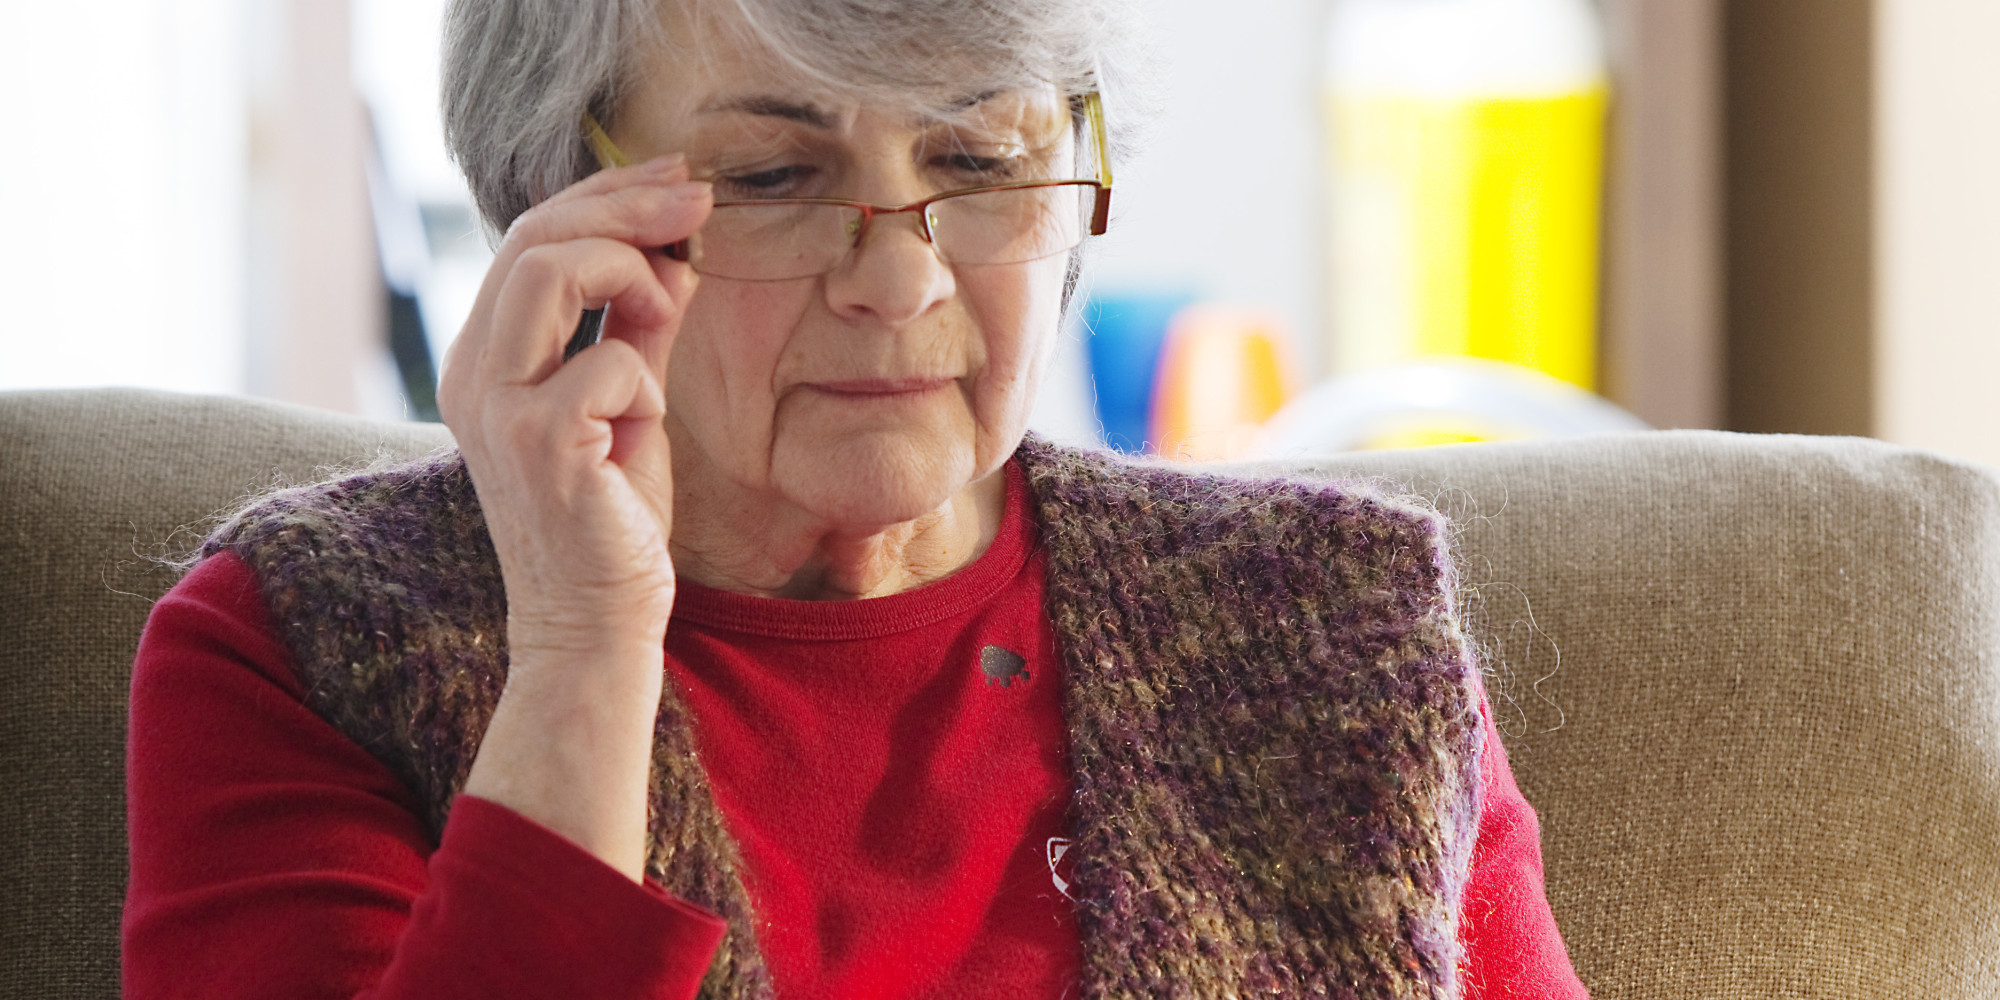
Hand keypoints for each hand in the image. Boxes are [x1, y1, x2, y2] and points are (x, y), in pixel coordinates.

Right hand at [439, 155, 710, 879]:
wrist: (597, 627)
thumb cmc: (611, 521)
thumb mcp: (629, 403)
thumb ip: (638, 327)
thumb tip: (672, 253)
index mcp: (483, 358)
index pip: (528, 239)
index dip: (604, 195)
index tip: (675, 181)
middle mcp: (471, 374)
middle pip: (533, 235)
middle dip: (625, 204)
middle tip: (697, 199)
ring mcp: (495, 408)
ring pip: (549, 270)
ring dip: (628, 267)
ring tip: (669, 304)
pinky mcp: (538, 445)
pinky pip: (610, 363)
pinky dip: (646, 382)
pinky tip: (644, 429)